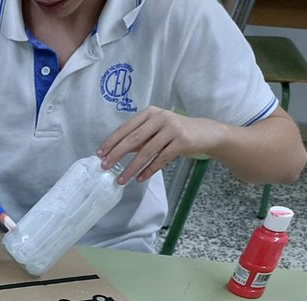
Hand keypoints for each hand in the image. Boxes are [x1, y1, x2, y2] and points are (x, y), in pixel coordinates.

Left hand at [98, 107, 224, 183]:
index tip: (100, 154)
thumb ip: (138, 138)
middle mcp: (161, 117)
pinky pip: (161, 158)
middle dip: (116, 154)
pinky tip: (140, 178)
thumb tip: (113, 152)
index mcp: (150, 113)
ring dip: (132, 167)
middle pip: (133, 138)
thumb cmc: (175, 133)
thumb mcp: (155, 130)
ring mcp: (172, 128)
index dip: (111, 141)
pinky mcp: (182, 141)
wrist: (207, 133)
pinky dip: (149, 170)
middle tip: (104, 167)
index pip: (126, 127)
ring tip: (121, 180)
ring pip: (146, 151)